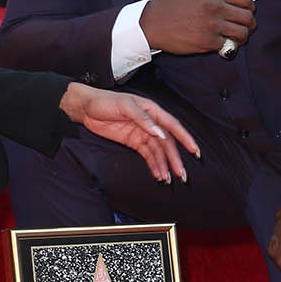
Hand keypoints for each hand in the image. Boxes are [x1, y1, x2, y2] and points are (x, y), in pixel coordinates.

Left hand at [59, 82, 199, 184]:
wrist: (86, 108)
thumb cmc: (105, 101)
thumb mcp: (125, 106)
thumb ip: (143, 119)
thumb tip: (160, 133)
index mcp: (152, 111)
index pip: (172, 126)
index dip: (185, 138)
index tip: (194, 151)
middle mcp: (151, 123)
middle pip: (167, 143)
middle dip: (175, 159)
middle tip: (181, 175)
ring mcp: (142, 133)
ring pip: (158, 152)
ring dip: (164, 165)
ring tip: (168, 180)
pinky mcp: (133, 142)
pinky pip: (147, 155)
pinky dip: (153, 165)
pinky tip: (158, 174)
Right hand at [140, 0, 256, 55]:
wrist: (152, 22)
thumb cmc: (172, 6)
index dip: (250, 8)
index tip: (246, 13)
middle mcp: (215, 7)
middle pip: (248, 17)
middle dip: (250, 25)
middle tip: (245, 28)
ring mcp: (211, 25)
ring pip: (242, 33)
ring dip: (242, 38)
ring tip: (235, 39)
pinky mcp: (206, 42)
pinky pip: (228, 46)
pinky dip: (228, 47)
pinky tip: (222, 45)